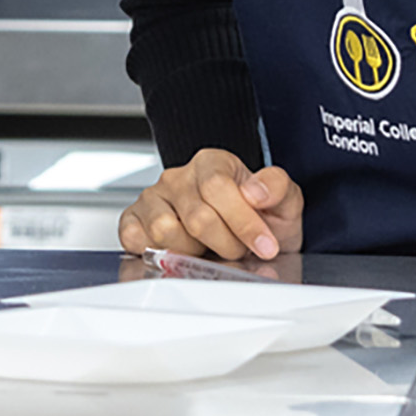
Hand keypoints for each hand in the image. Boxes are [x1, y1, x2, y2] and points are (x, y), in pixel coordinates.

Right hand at [120, 147, 304, 262]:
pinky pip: (136, 239)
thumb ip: (277, 187)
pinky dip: (158, 252)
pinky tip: (180, 251)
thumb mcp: (282, 201)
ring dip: (194, 252)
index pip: (218, 187)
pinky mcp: (133, 221)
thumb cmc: (257, 217)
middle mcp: (177, 178)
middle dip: (226, 244)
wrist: (238, 232)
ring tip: (209, 249)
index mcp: (210, 163)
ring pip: (165, 231)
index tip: (265, 245)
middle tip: (239, 249)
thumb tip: (255, 193)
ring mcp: (152, 199)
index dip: (244, 222)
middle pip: (196, 217)